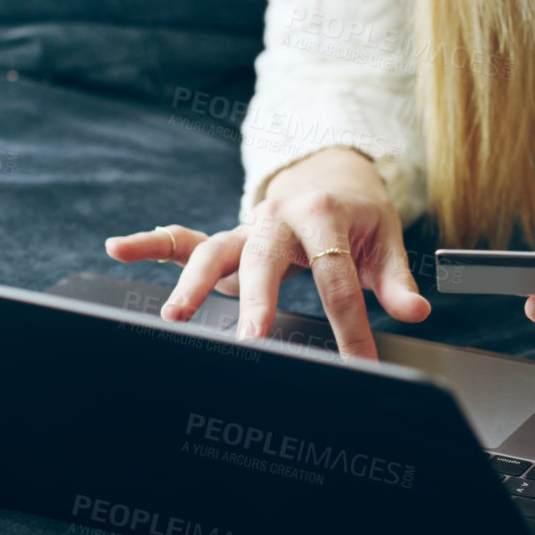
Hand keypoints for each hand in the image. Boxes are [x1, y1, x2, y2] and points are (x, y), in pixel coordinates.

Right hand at [102, 148, 429, 359]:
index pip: (336, 278)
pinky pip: (183, 239)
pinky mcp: (227, 237)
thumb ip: (395, 281)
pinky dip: (149, 243)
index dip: (349, 325)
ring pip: (215, 250)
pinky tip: (120, 248)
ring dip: (192, 282)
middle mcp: (278, 217)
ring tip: (174, 316)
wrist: (332, 169)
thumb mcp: (385, 240)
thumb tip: (415, 312)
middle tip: (252, 339)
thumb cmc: (359, 211)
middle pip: (265, 258)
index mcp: (324, 215)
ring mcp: (248, 226)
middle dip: (256, 299)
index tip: (357, 365)